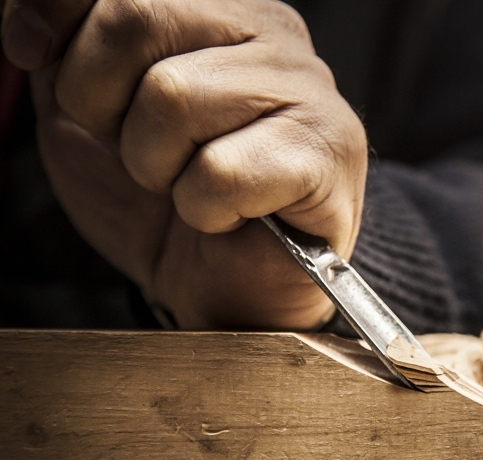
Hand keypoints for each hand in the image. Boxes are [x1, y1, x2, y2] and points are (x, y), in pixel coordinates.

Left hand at [2, 0, 365, 329]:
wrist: (220, 285)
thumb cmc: (163, 194)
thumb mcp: (86, 103)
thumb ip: (66, 43)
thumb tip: (27, 19)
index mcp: (220, 6)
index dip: (55, 15)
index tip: (34, 54)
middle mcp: (273, 32)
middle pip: (137, 19)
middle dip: (101, 100)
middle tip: (133, 147)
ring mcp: (309, 90)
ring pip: (173, 97)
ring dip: (155, 166)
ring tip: (187, 184)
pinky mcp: (329, 154)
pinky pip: (220, 172)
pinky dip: (204, 209)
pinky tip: (229, 213)